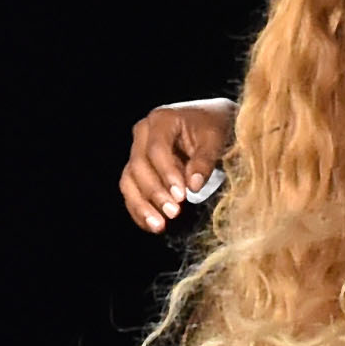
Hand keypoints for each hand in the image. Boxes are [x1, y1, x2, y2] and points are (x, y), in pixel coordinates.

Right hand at [120, 99, 236, 231]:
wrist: (210, 123)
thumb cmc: (213, 127)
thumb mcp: (215, 139)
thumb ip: (204, 161)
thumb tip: (194, 185)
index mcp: (161, 120)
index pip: (157, 149)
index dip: (167, 174)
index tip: (182, 195)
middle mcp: (143, 134)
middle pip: (139, 166)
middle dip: (155, 192)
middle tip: (174, 212)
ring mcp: (137, 152)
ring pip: (129, 180)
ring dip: (142, 205)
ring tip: (159, 225)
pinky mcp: (138, 170)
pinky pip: (131, 191)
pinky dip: (139, 209)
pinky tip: (152, 225)